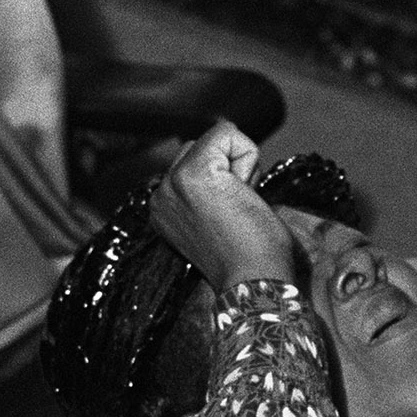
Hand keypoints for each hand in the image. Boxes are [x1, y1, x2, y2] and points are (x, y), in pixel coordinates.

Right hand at [148, 122, 298, 292]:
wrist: (255, 284)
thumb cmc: (251, 260)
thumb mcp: (218, 221)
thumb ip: (211, 194)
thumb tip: (229, 169)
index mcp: (164, 208)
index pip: (195, 162)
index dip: (228, 181)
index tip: (230, 217)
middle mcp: (161, 195)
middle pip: (203, 146)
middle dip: (232, 170)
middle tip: (237, 212)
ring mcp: (173, 183)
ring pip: (216, 140)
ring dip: (241, 168)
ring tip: (239, 208)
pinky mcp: (193, 173)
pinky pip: (227, 133)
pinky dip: (248, 158)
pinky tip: (244, 196)